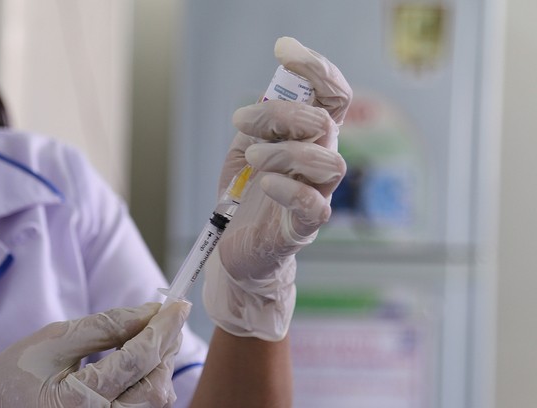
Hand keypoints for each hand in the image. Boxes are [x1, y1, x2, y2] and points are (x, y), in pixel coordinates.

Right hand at [0, 302, 189, 407]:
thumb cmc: (12, 375)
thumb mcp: (54, 340)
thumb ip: (105, 326)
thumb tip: (149, 310)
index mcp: (78, 401)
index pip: (139, 360)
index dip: (164, 328)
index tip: (179, 305)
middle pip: (157, 389)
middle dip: (168, 349)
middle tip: (169, 319)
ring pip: (155, 403)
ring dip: (161, 365)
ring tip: (154, 337)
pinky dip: (149, 382)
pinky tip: (140, 361)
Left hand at [203, 36, 351, 340]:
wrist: (234, 246)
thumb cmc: (244, 195)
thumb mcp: (246, 148)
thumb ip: (261, 122)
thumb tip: (270, 89)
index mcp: (309, 138)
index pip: (332, 96)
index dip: (315, 68)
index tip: (283, 48)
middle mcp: (320, 162)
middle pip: (325, 122)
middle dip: (282, 112)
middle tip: (240, 120)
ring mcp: (317, 195)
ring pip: (327, 161)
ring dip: (285, 151)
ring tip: (253, 159)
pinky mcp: (304, 227)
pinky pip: (313, 205)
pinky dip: (290, 188)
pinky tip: (266, 183)